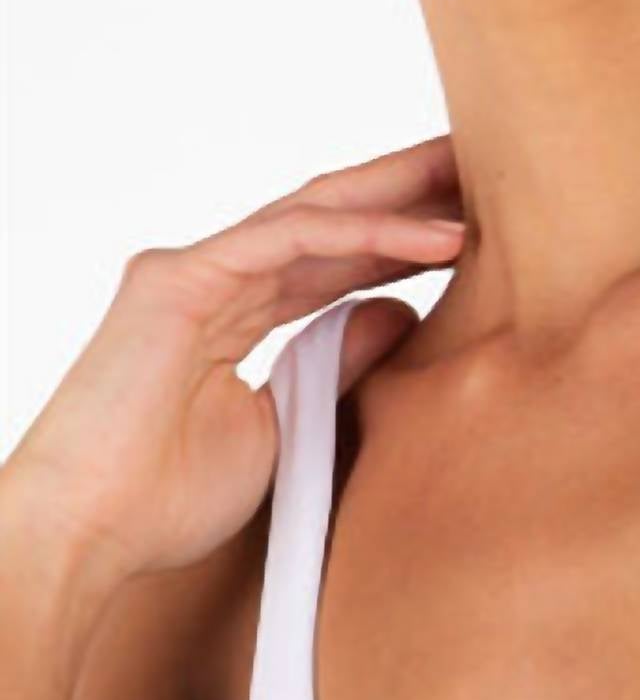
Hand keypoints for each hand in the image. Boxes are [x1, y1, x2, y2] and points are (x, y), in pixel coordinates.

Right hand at [5, 135, 465, 583]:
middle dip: (409, 192)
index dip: (402, 240)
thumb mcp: (288, 425)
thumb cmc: (166, 500)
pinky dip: (364, 235)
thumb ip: (340, 363)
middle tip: (490, 168)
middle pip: (330, 219)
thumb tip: (405, 315)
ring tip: (479, 179)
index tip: (477, 230)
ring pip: (317, 215)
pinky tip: (433, 239)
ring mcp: (194, 273)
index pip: (332, 261)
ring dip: (403, 198)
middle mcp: (215, 279)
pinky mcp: (180, 281)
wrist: (89, 530)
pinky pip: (289, 241)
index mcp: (233, 313)